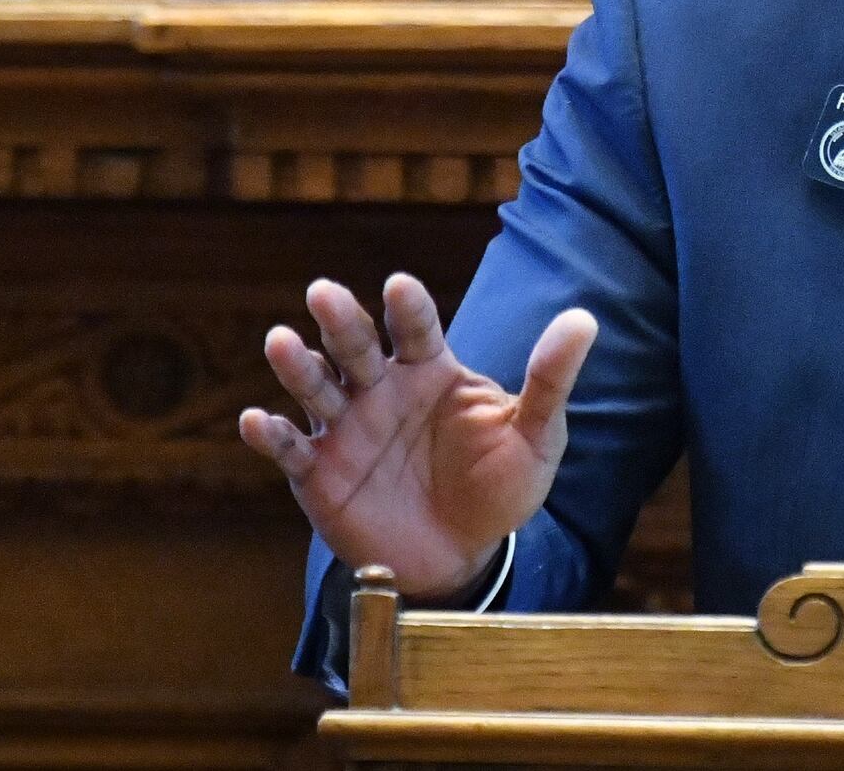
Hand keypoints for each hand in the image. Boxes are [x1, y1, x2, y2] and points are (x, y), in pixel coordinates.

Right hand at [242, 273, 596, 598]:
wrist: (463, 557)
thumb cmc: (500, 487)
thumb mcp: (535, 436)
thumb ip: (550, 381)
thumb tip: (586, 320)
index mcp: (431, 370)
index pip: (417, 329)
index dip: (408, 308)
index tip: (399, 286)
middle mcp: (382, 389)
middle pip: (357, 347)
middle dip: (341, 320)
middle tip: (323, 293)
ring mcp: (347, 429)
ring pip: (316, 388)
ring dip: (298, 366)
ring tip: (280, 341)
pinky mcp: (320, 474)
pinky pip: (292, 451)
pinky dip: (273, 435)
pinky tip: (257, 420)